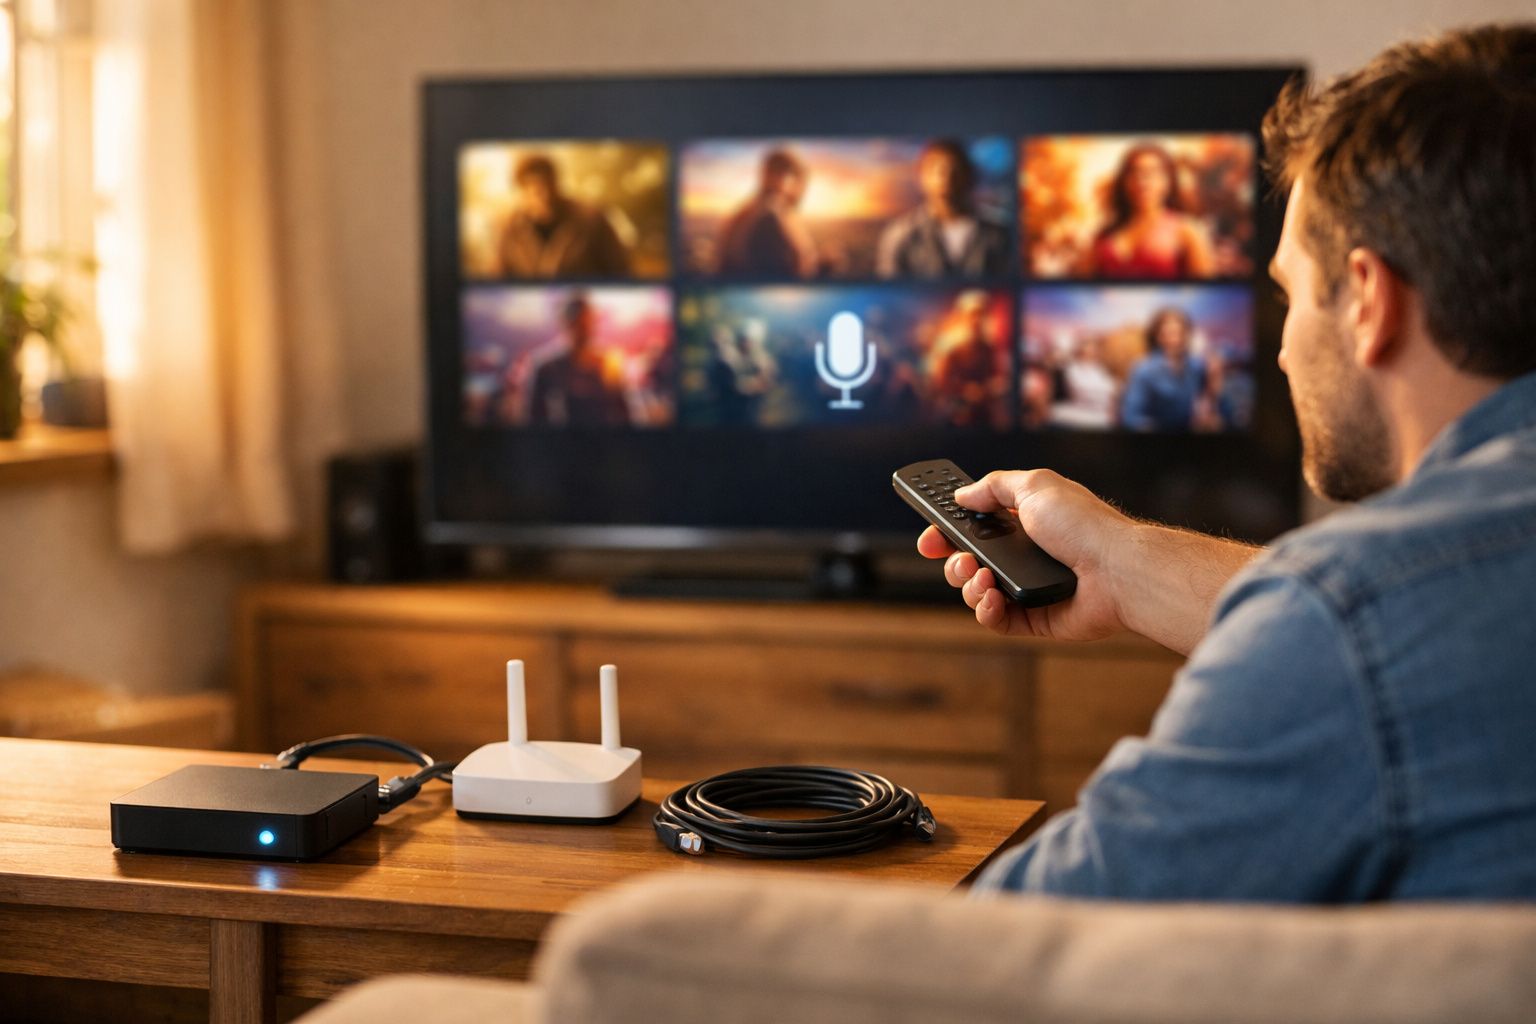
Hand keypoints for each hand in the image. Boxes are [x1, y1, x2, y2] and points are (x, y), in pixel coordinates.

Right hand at [916, 469, 1133, 642]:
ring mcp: (1027, 589)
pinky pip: (996, 621)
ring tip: (983, 578)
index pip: (974, 528)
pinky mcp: (1034, 619)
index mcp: (1023, 523)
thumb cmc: (1083, 525)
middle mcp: (1024, 556)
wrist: (1116, 569)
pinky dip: (985, 611)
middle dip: (953, 562)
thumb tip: (963, 495)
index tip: (930, 538)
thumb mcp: (1035, 486)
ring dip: (968, 585)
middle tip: (960, 558)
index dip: (947, 532)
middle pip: (967, 563)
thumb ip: (993, 486)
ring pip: (976, 593)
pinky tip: (992, 599)